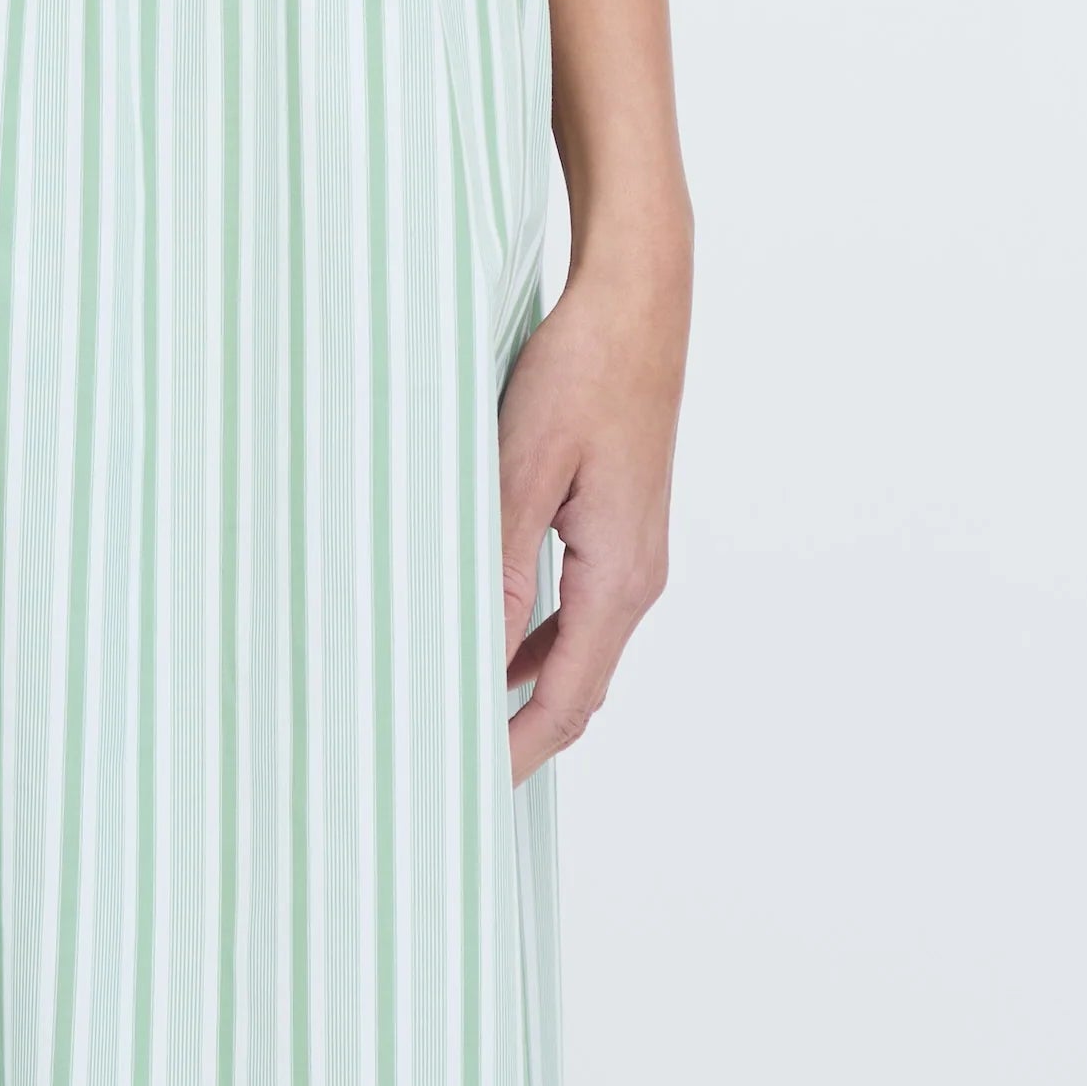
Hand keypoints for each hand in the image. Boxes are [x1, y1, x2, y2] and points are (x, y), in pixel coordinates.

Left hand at [498, 251, 683, 783]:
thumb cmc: (582, 369)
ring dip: (524, 683)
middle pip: (579, 687)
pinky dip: (536, 635)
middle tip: (449, 758)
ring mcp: (633, 549)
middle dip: (518, 730)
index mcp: (621, 575)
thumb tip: (477, 658)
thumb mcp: (523, 467)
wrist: (637, 299)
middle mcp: (637, 574)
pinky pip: (578, 604)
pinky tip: (490, 628)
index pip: (568, 700)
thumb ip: (500, 566)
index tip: (463, 785)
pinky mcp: (618, 520)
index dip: (516, 749)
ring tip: (459, 705)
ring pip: (578, 647)